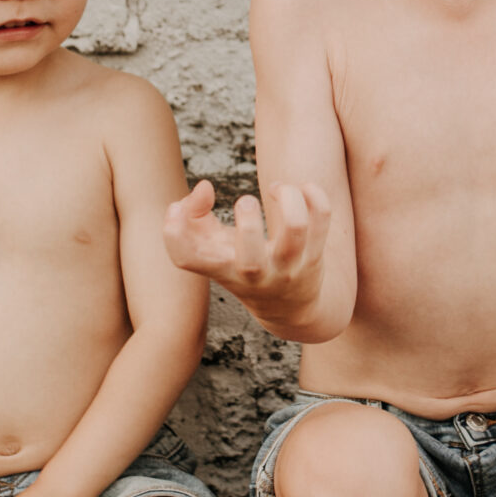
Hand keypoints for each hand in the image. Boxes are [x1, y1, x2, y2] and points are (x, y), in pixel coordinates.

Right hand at [163, 179, 330, 324]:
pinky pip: (322, 219)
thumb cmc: (241, 266)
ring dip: (288, 197)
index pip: (187, 259)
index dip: (173, 232)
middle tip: (245, 202)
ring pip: (296, 229)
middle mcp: (254, 274)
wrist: (290, 309)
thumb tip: (204, 187)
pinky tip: (303, 190)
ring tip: (278, 188)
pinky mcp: (314, 257)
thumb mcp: (212, 248)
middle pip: (250, 259)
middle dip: (248, 220)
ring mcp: (288, 268)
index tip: (176, 209)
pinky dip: (314, 195)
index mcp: (220, 268)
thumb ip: (193, 214)